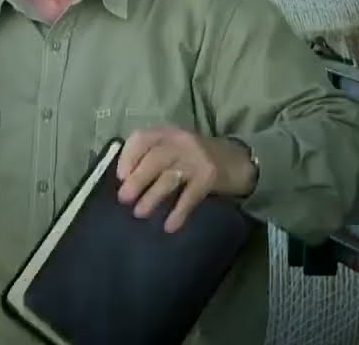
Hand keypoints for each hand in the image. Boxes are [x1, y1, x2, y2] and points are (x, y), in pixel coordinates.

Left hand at [115, 126, 256, 232]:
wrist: (238, 160)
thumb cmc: (196, 157)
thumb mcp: (174, 148)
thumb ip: (152, 157)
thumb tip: (126, 181)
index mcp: (167, 133)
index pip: (141, 139)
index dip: (127, 157)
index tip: (120, 177)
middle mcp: (181, 141)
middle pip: (154, 159)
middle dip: (137, 180)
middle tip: (124, 199)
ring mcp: (197, 158)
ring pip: (169, 177)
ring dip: (152, 197)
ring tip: (140, 213)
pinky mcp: (210, 177)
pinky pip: (190, 196)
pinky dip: (179, 212)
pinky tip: (170, 226)